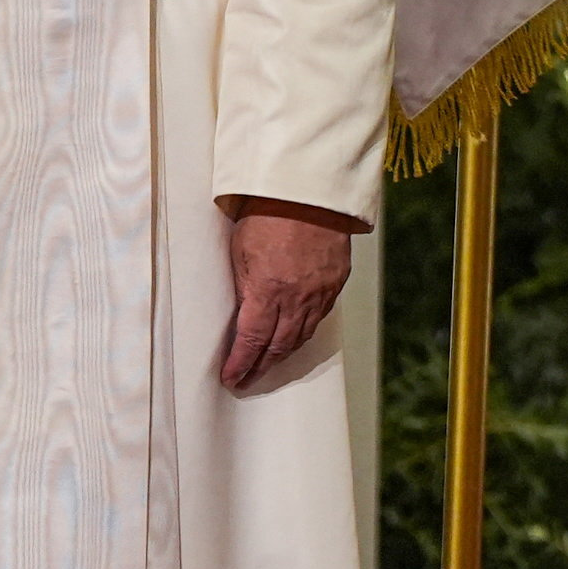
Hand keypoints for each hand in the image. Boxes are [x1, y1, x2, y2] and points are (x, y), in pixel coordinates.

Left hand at [219, 200, 356, 393]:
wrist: (308, 189)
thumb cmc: (268, 212)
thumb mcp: (240, 252)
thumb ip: (243, 288)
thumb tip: (241, 318)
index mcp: (268, 290)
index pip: (252, 341)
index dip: (241, 364)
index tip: (231, 377)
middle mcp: (297, 298)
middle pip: (278, 346)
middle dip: (260, 367)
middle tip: (247, 378)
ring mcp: (320, 292)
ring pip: (301, 336)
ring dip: (283, 354)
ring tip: (269, 363)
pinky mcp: (336, 282)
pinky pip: (319, 317)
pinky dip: (304, 332)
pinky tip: (295, 336)